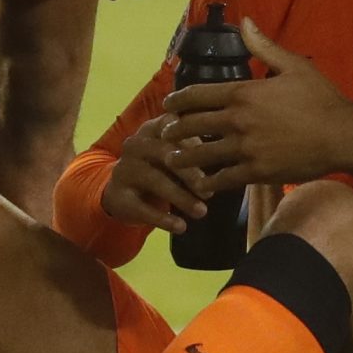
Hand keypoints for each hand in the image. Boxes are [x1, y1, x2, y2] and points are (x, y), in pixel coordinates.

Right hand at [99, 111, 215, 233]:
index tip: (214, 149)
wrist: (122, 195)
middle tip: (211, 192)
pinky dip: (163, 219)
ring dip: (181, 197)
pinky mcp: (118, 196)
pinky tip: (181, 227)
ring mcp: (124, 169)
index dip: (192, 136)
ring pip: (155, 180)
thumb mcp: (173, 154)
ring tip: (202, 212)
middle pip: (164, 153)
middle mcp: (135, 144)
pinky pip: (142, 208)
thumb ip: (195, 148)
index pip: (172, 124)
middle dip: (190, 173)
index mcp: (152, 129)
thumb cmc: (160, 170)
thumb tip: (233, 149)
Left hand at [165, 21, 352, 190]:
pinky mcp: (256, 172)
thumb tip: (245, 21)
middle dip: (174, 129)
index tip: (168, 104)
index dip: (178, 100)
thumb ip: (263, 46)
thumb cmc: (320, 99)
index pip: (198, 95)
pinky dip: (209, 182)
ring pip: (203, 154)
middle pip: (194, 125)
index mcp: (244, 92)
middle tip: (164, 133)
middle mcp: (239, 120)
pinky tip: (201, 184)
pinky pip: (223, 178)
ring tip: (173, 160)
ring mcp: (246, 148)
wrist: (343, 135)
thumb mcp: (293, 65)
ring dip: (184, 157)